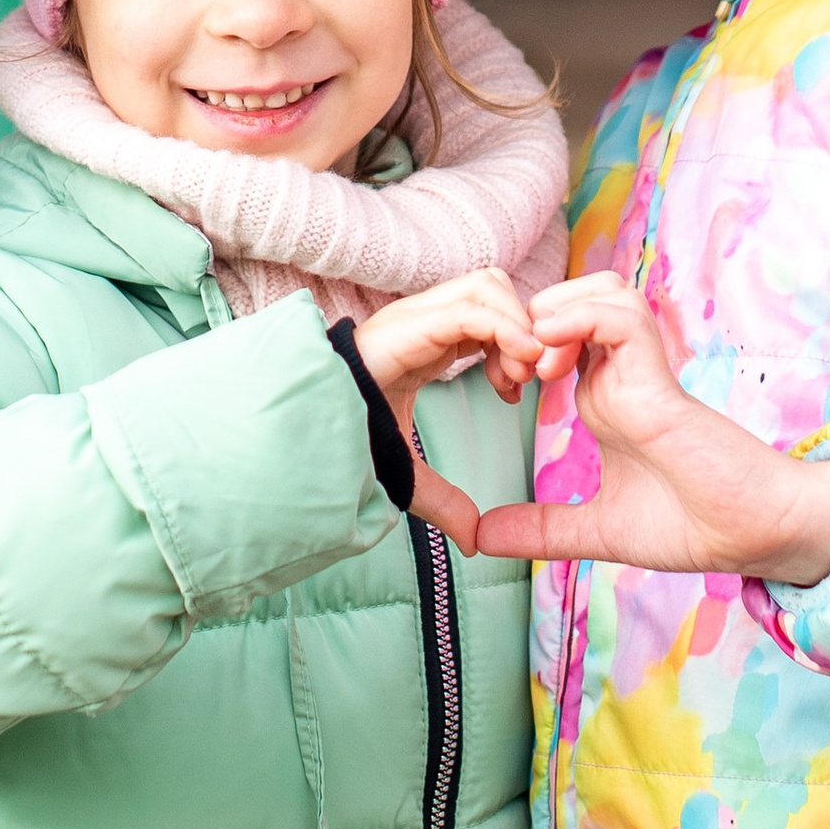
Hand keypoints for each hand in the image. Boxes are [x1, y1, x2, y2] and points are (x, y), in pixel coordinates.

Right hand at [353, 270, 542, 554]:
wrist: (310, 439)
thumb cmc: (349, 445)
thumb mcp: (412, 477)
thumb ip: (446, 502)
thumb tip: (473, 543)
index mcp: (427, 343)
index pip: (486, 313)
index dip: (512, 345)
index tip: (512, 394)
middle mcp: (426, 320)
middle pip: (492, 287)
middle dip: (519, 327)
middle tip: (519, 382)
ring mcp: (418, 317)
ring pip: (487, 285)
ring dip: (515, 326)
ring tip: (512, 378)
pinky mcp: (413, 324)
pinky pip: (472, 309)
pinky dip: (505, 329)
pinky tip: (517, 366)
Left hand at [475, 274, 829, 585]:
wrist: (755, 538)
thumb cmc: (691, 524)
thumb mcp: (597, 530)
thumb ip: (541, 529)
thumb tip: (480, 536)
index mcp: (604, 396)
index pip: (553, 331)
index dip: (515, 342)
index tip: (496, 383)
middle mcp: (620, 374)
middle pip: (572, 294)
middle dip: (526, 317)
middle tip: (507, 369)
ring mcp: (641, 372)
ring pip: (599, 290)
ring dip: (555, 311)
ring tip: (533, 363)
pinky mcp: (660, 380)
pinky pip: (622, 318)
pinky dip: (582, 320)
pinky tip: (553, 353)